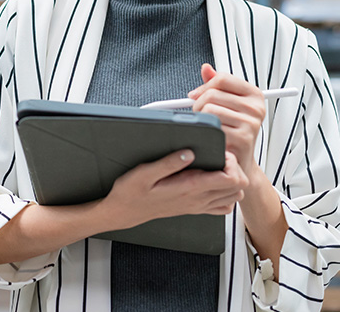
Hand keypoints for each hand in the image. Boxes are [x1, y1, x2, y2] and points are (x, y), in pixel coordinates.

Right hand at [101, 149, 248, 230]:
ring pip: (234, 197)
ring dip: (232, 179)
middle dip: (235, 168)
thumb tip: (189, 152)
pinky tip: (213, 180)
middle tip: (219, 156)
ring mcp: (198, 206)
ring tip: (217, 166)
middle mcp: (198, 199)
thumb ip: (169, 163)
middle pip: (238, 187)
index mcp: (190, 188)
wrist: (125, 212)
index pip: (231, 179)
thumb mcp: (145, 172)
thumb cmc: (132, 192)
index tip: (218, 151)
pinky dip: (225, 192)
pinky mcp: (195, 208)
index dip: (231, 162)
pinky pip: (222, 206)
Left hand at [189, 64, 265, 177]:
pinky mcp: (242, 139)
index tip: (196, 95)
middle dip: (198, 104)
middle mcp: (256, 108)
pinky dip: (206, 132)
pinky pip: (212, 128)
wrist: (240, 160)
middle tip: (200, 114)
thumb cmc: (234, 130)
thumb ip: (217, 85)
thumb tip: (206, 68)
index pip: (222, 79)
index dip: (204, 86)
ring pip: (209, 110)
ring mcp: (250, 123)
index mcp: (254, 94)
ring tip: (206, 126)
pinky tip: (211, 136)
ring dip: (201, 119)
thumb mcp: (229, 103)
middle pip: (212, 94)